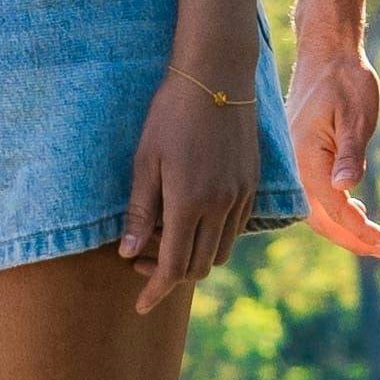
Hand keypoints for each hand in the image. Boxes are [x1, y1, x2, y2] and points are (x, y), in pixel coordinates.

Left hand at [125, 56, 260, 310]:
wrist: (216, 74)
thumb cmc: (171, 113)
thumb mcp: (145, 161)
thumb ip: (140, 212)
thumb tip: (128, 253)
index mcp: (190, 203)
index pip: (174, 267)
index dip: (155, 291)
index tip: (140, 305)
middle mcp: (221, 206)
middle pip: (200, 267)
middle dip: (170, 275)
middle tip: (141, 261)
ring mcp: (241, 195)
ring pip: (220, 252)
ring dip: (194, 257)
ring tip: (165, 238)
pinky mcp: (252, 183)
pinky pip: (235, 229)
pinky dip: (214, 237)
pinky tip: (193, 218)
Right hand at [289, 0, 379, 259]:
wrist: (327, 51)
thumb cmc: (345, 79)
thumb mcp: (356, 115)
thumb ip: (350, 153)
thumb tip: (346, 190)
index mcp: (305, 158)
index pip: (334, 209)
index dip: (360, 231)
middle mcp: (293, 165)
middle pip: (320, 219)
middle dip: (352, 239)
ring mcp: (293, 161)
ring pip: (314, 209)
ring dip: (343, 227)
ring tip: (372, 239)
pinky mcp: (298, 155)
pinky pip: (312, 193)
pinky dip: (333, 210)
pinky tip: (353, 208)